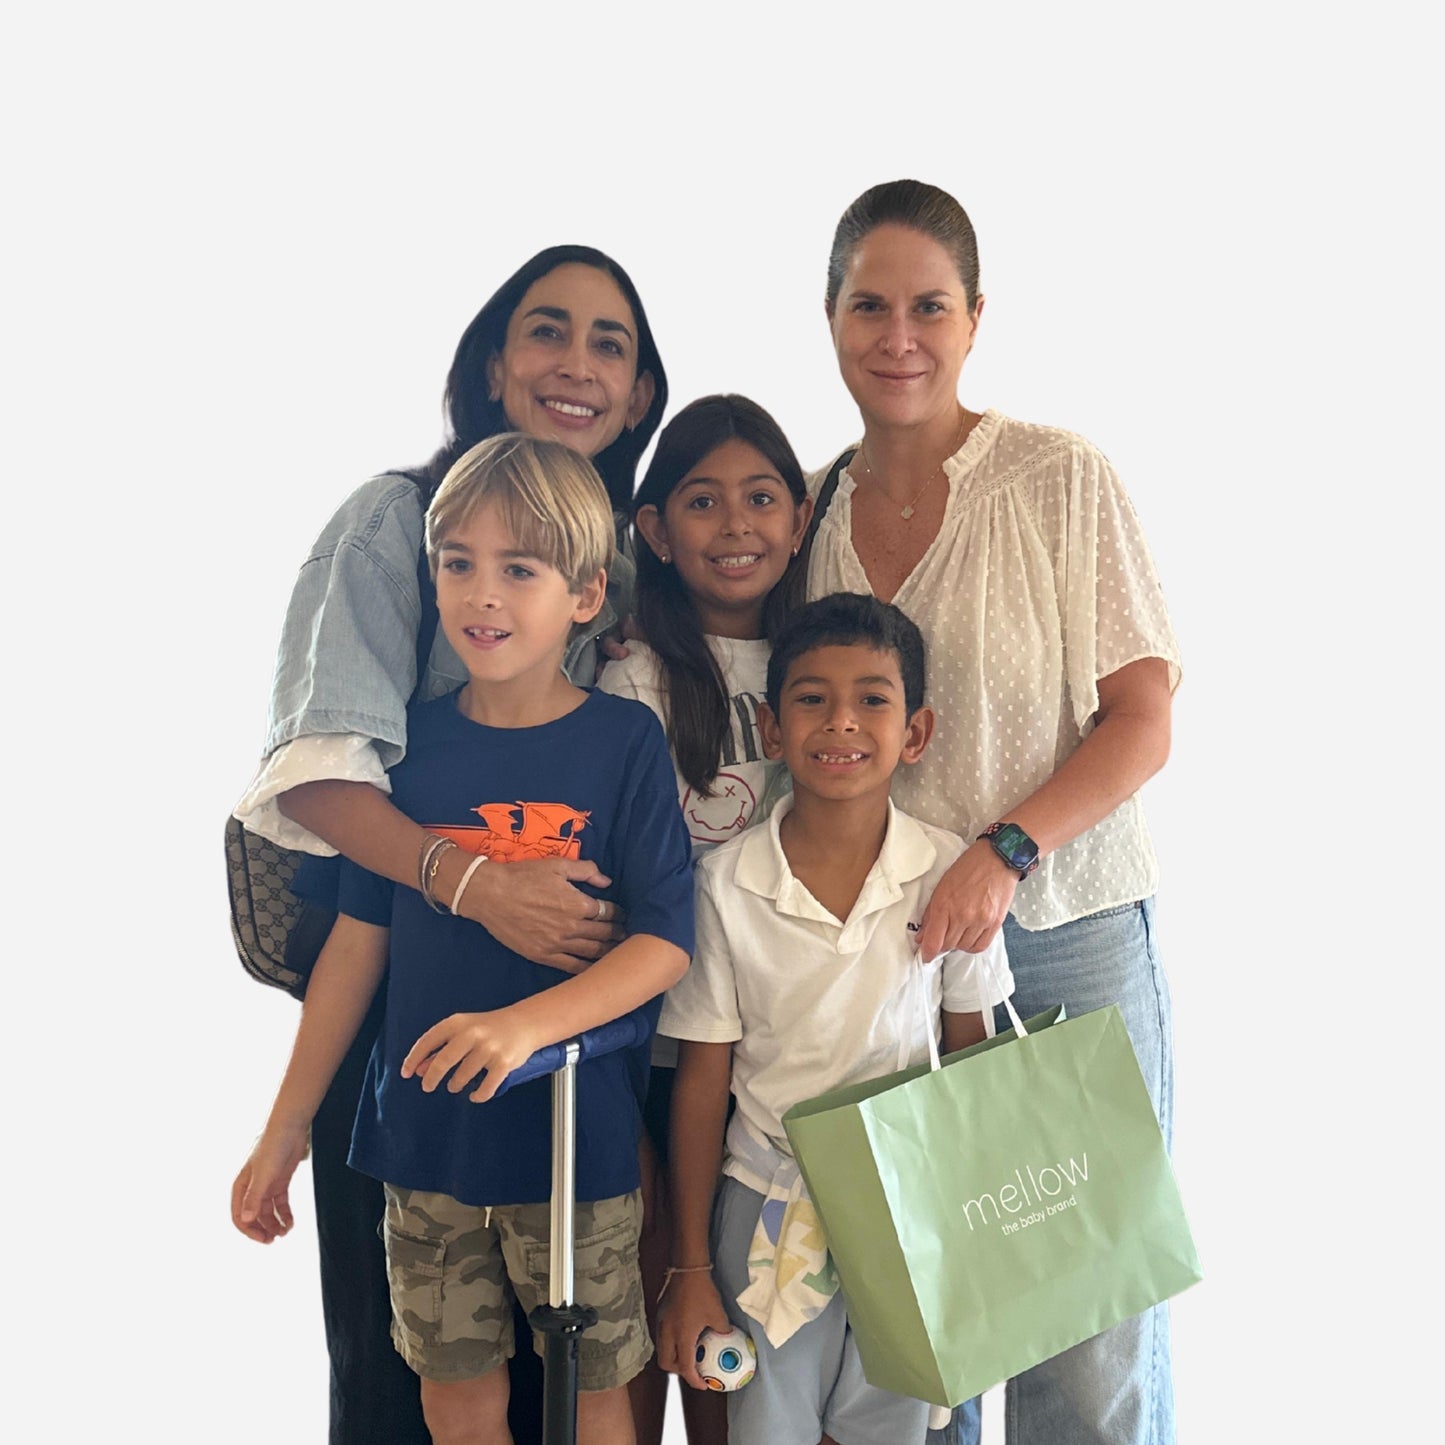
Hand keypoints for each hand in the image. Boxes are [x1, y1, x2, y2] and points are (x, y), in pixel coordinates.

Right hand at [232, 1122, 309, 1243]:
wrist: (290, 1127)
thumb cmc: (272, 1146)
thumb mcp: (263, 1174)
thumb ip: (255, 1197)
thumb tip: (246, 1220)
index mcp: (241, 1186)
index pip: (239, 1216)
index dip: (249, 1230)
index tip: (263, 1239)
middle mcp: (252, 1187)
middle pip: (253, 1216)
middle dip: (262, 1229)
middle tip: (274, 1240)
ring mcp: (266, 1184)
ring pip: (267, 1211)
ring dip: (274, 1223)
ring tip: (285, 1232)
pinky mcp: (280, 1181)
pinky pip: (280, 1203)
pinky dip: (284, 1214)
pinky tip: (291, 1221)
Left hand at [401, 1008, 542, 1103]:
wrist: (524, 1023)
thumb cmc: (487, 1029)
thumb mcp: (462, 1032)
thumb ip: (440, 1049)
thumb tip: (419, 1071)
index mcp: (458, 1022)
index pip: (428, 1040)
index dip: (414, 1058)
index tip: (405, 1073)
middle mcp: (473, 1034)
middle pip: (443, 1061)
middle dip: (431, 1078)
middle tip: (427, 1087)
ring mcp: (489, 1049)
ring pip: (462, 1077)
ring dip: (455, 1085)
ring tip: (456, 1084)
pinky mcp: (504, 1063)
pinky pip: (485, 1088)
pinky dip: (477, 1096)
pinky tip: (474, 1095)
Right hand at [458, 857, 625, 972]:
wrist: (491, 895)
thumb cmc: (523, 877)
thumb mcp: (557, 865)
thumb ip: (585, 871)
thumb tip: (606, 881)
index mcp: (578, 904)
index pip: (609, 911)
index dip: (619, 913)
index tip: (625, 915)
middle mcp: (572, 927)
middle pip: (604, 934)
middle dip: (619, 934)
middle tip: (628, 935)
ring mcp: (557, 944)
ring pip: (592, 952)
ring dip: (609, 952)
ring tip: (619, 953)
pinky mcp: (543, 956)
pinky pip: (572, 967)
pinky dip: (588, 970)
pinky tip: (598, 972)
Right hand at [657, 1269, 733, 1390]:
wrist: (687, 1268)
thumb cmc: (703, 1292)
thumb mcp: (718, 1314)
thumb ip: (723, 1331)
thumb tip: (729, 1340)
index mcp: (682, 1336)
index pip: (685, 1367)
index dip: (694, 1380)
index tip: (703, 1385)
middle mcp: (667, 1333)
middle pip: (666, 1363)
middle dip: (679, 1371)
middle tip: (693, 1370)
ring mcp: (661, 1323)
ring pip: (662, 1350)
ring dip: (673, 1357)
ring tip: (688, 1355)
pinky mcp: (659, 1314)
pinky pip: (661, 1337)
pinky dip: (670, 1344)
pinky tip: (682, 1336)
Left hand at [915, 839, 1018, 957]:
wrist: (996, 859)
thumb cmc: (968, 869)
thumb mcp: (942, 886)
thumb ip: (931, 913)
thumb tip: (922, 935)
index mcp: (945, 905)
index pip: (934, 941)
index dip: (927, 953)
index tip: (925, 955)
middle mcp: (962, 916)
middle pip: (948, 945)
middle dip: (941, 944)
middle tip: (941, 936)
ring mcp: (980, 921)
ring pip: (963, 947)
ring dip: (957, 944)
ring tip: (957, 931)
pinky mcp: (995, 923)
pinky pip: (980, 946)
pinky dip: (972, 945)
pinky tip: (969, 937)